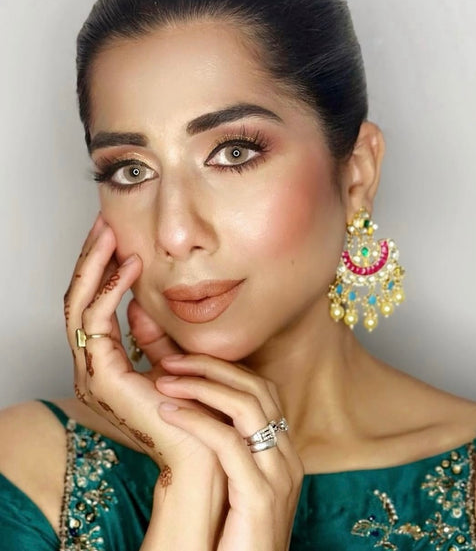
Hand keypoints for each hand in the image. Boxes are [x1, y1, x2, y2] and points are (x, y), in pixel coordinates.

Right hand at [63, 213, 220, 469]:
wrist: (203, 446)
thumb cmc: (194, 406)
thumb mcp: (170, 358)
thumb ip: (152, 335)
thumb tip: (140, 306)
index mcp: (104, 363)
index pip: (92, 305)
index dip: (100, 269)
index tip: (114, 235)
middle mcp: (91, 366)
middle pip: (77, 300)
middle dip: (89, 259)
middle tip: (102, 223)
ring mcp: (91, 372)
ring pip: (78, 305)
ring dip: (93, 265)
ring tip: (109, 233)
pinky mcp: (102, 375)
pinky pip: (96, 320)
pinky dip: (110, 289)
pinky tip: (129, 266)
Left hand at [156, 354, 304, 550]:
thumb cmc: (230, 540)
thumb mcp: (234, 486)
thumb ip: (228, 450)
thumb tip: (198, 410)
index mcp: (283, 453)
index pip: (263, 391)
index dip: (225, 369)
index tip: (186, 361)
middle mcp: (287, 459)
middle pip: (258, 389)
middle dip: (212, 367)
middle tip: (172, 359)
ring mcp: (279, 477)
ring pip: (247, 407)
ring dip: (201, 386)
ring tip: (164, 380)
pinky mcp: (260, 498)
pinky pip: (227, 443)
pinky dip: (196, 419)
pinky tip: (168, 412)